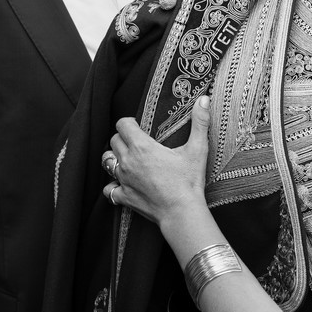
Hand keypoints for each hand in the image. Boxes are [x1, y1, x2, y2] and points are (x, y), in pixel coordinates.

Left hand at [103, 95, 210, 226]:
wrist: (181, 212)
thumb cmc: (189, 181)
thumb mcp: (197, 149)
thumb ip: (200, 122)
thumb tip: (204, 99)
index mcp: (142, 147)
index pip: (122, 125)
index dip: (129, 122)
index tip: (138, 125)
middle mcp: (128, 161)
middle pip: (114, 141)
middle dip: (122, 138)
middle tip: (136, 141)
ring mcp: (124, 180)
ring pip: (107, 161)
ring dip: (115, 158)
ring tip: (127, 159)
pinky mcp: (124, 196)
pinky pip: (109, 189)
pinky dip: (113, 185)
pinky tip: (123, 184)